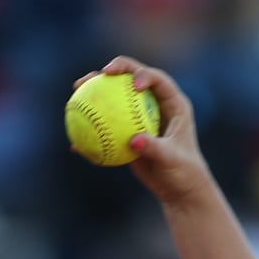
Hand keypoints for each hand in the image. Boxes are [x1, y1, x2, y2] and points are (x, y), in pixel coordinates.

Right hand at [73, 55, 213, 205]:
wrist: (179, 189)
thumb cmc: (183, 173)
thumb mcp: (171, 161)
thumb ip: (154, 148)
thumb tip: (133, 140)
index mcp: (173, 103)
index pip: (158, 80)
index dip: (144, 74)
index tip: (132, 84)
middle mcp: (156, 104)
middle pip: (132, 78)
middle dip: (116, 69)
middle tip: (100, 73)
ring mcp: (140, 115)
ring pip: (116, 97)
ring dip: (95, 90)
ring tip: (76, 89)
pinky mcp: (128, 130)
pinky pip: (107, 124)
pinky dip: (91, 126)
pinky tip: (75, 134)